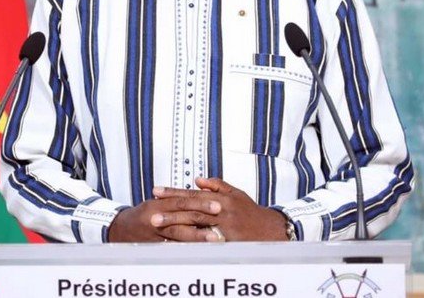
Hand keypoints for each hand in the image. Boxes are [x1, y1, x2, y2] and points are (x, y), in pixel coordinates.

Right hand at [107, 196, 222, 241]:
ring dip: (198, 235)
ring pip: (178, 233)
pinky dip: (186, 248)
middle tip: (220, 215)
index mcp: (158, 204)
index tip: (217, 203)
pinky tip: (199, 250)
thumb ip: (176, 200)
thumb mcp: (156, 203)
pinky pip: (173, 247)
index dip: (200, 202)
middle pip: (182, 215)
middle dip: (202, 215)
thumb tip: (202, 197)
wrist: (120, 229)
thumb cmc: (141, 215)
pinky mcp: (155, 246)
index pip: (182, 200)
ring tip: (214, 237)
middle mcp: (156, 217)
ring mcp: (155, 233)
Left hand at [152, 177, 289, 241]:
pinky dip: (191, 242)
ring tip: (159, 226)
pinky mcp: (227, 241)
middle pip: (191, 209)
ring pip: (196, 225)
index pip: (192, 194)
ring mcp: (224, 227)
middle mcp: (221, 210)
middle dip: (170, 210)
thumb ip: (216, 186)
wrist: (272, 231)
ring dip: (176, 225)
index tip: (156, 191)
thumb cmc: (251, 212)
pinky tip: (176, 243)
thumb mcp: (236, 194)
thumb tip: (197, 180)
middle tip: (151, 213)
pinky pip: (206, 242)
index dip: (173, 192)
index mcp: (220, 198)